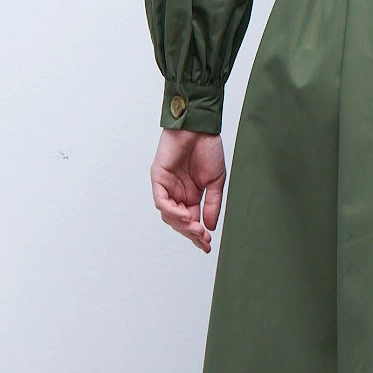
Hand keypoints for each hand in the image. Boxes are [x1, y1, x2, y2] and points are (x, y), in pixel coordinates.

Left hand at [150, 128, 225, 253]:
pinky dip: (172, 211)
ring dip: (182, 225)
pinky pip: (161, 200)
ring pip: (168, 215)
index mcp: (190, 195)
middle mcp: (176, 193)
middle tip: (203, 240)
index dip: (198, 235)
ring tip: (196, 230)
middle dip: (191, 233)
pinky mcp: (158, 178)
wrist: (200, 127)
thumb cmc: (207, 148)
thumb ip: (212, 204)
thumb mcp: (215, 181)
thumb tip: (210, 226)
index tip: (207, 246)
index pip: (191, 221)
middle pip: (179, 222)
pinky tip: (185, 215)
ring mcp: (166, 186)